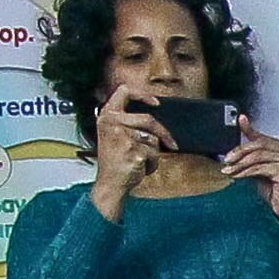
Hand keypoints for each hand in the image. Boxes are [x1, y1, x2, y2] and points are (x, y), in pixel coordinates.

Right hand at [89, 91, 167, 214]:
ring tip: (139, 162)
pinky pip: (154, 154)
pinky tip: (139, 169)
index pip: (124, 91)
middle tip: (172, 144)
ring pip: (153, 139)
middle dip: (164, 133)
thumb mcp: (116, 136)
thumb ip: (128, 122)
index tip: (156, 103)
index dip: (142, 94)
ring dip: (153, 153)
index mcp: (106, 116)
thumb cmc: (116, 163)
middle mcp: (111, 123)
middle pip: (149, 119)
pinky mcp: (132, 150)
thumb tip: (154, 111)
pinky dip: (152, 164)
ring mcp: (121, 136)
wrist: (110, 186)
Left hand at [218, 123, 278, 223]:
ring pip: (258, 155)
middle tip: (227, 159)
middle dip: (240, 152)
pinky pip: (260, 167)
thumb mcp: (262, 171)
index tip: (240, 121)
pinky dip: (245, 172)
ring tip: (229, 170)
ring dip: (240, 164)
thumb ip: (253, 158)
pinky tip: (238, 176)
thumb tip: (237, 150)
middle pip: (260, 144)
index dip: (250, 129)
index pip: (265, 138)